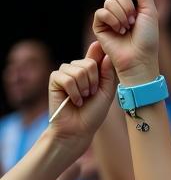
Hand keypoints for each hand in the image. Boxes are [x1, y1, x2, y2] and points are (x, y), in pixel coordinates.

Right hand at [46, 41, 116, 159]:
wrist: (79, 129)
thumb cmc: (94, 113)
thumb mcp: (106, 93)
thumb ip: (107, 74)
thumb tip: (107, 54)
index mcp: (92, 71)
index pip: (97, 54)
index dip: (101, 52)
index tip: (105, 50)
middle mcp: (77, 69)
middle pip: (89, 63)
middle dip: (94, 82)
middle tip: (91, 95)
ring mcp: (65, 73)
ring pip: (78, 70)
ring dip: (84, 88)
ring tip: (83, 98)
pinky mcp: (54, 79)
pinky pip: (66, 78)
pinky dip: (73, 92)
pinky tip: (74, 100)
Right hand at [92, 0, 160, 85]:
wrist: (139, 58)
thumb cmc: (148, 39)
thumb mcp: (150, 11)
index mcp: (132, 7)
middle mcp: (119, 11)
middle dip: (128, 5)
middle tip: (134, 21)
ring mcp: (109, 18)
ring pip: (109, 2)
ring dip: (121, 15)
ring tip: (127, 29)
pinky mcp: (99, 26)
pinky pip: (101, 12)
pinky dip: (112, 20)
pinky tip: (118, 31)